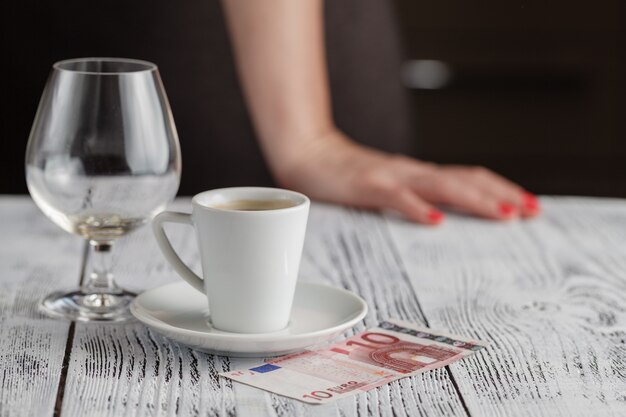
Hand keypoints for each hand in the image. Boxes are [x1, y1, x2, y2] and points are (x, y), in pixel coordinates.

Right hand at [274, 130, 540, 224]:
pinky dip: (417, 208)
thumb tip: (441, 215)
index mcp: (418, 175)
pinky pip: (395, 196)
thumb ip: (411, 196)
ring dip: (474, 200)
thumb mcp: (386, 186)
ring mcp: (390, 176)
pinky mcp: (366, 185)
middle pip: (464, 179)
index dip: (500, 189)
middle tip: (531, 211)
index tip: (529, 205)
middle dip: (500, 195)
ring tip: (503, 214)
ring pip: (439, 185)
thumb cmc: (346, 176)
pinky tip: (436, 221)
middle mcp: (411, 172)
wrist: (307, 153)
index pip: (467, 178)